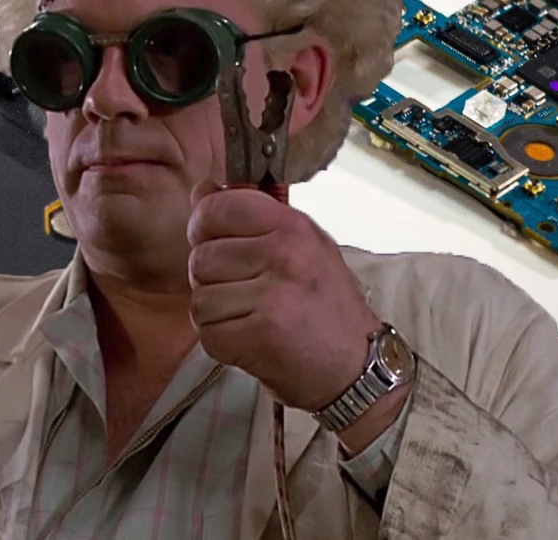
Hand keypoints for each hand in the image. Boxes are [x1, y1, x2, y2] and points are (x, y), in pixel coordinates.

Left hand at [186, 182, 383, 411]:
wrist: (357, 367)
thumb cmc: (325, 305)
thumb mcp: (301, 246)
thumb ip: (250, 216)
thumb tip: (201, 191)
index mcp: (293, 227)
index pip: (219, 207)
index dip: (204, 225)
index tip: (212, 240)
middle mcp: (284, 256)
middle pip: (201, 257)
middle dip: (212, 280)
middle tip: (245, 293)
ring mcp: (273, 296)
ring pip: (200, 297)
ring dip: (217, 314)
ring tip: (250, 318)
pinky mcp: (261, 336)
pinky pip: (208, 332)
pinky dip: (221, 341)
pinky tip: (250, 340)